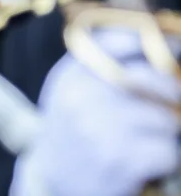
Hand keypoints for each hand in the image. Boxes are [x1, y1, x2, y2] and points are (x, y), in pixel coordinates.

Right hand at [12, 29, 180, 195]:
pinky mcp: (120, 161)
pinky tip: (149, 161)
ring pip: (165, 117)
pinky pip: (168, 151)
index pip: (119, 42)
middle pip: (151, 79)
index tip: (173, 50)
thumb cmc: (71, 131)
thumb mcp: (71, 90)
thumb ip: (99, 63)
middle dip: (171, 92)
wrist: (53, 182)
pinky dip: (166, 159)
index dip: (153, 44)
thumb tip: (157, 44)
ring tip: (152, 138)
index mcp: (72, 75)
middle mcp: (82, 97)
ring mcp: (101, 129)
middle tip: (170, 103)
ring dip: (167, 131)